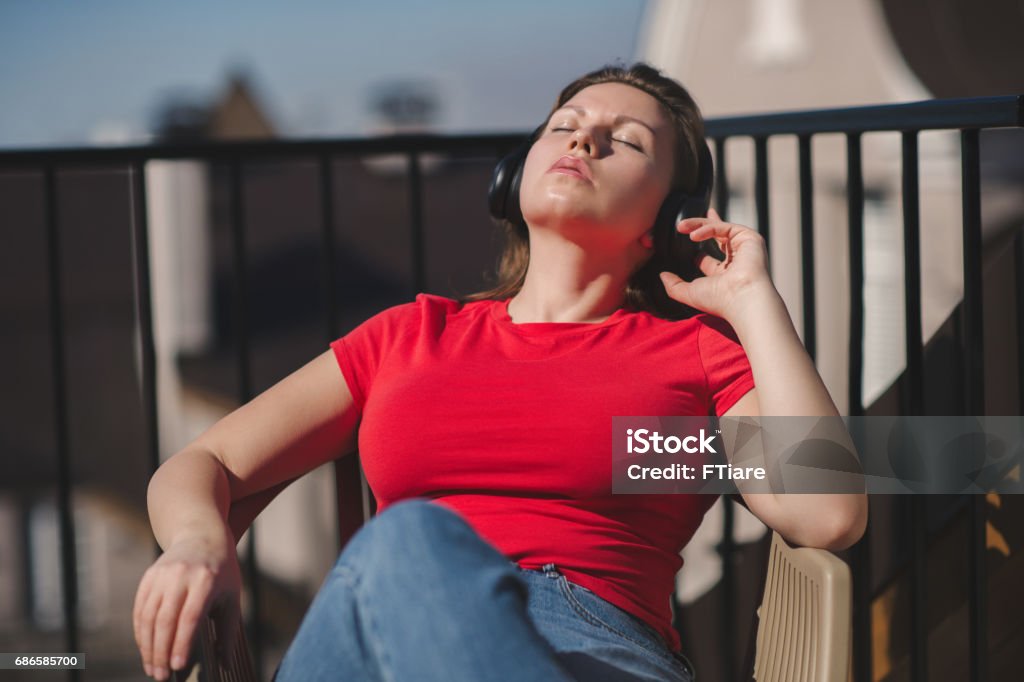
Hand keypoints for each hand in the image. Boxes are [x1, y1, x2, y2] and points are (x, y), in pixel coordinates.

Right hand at [133, 532, 241, 679]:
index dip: (181, 644)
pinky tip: (145, 648)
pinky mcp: (149, 576)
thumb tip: (225, 664)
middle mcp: (181, 576)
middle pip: (165, 620)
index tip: (177, 667)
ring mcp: (162, 575)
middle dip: (161, 651)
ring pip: (148, 617)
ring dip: (147, 646)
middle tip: (161, 676)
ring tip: (152, 668)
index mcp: (205, 580)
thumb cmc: (222, 572)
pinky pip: (140, 608)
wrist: (202, 536)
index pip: (190, 618)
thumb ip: (227, 630)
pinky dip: (140, 632)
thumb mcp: (232, 596)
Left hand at [659, 207, 772, 319]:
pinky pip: (725, 227)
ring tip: (681, 227)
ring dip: (699, 224)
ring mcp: (744, 248)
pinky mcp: (750, 238)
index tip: (688, 236)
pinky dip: (708, 229)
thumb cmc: (720, 300)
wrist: (741, 298)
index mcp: (724, 274)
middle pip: (716, 236)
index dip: (700, 248)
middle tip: (680, 226)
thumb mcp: (689, 293)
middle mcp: (736, 260)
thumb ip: (674, 285)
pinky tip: (693, 236)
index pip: (710, 256)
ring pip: (719, 228)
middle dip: (699, 226)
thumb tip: (662, 276)